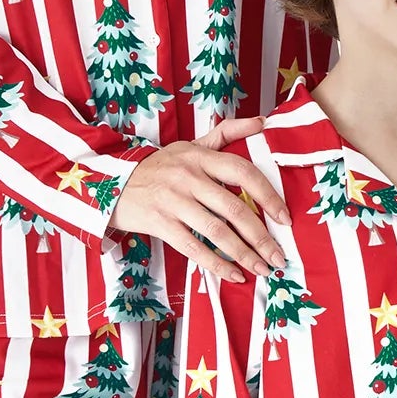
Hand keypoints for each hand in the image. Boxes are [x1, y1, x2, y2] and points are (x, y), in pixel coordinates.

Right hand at [110, 129, 287, 277]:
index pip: (243, 172)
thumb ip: (226, 133)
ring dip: (244, 254)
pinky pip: (194, 248)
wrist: (112, 183)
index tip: (284, 217)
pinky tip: (234, 275)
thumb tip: (262, 122)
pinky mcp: (161, 224)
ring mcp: (174, 201)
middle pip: (234, 208)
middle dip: (261, 236)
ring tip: (262, 268)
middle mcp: (189, 178)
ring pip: (217, 232)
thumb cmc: (160, 167)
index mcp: (200, 157)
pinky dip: (217, 265)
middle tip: (278, 256)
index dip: (268, 196)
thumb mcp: (190, 145)